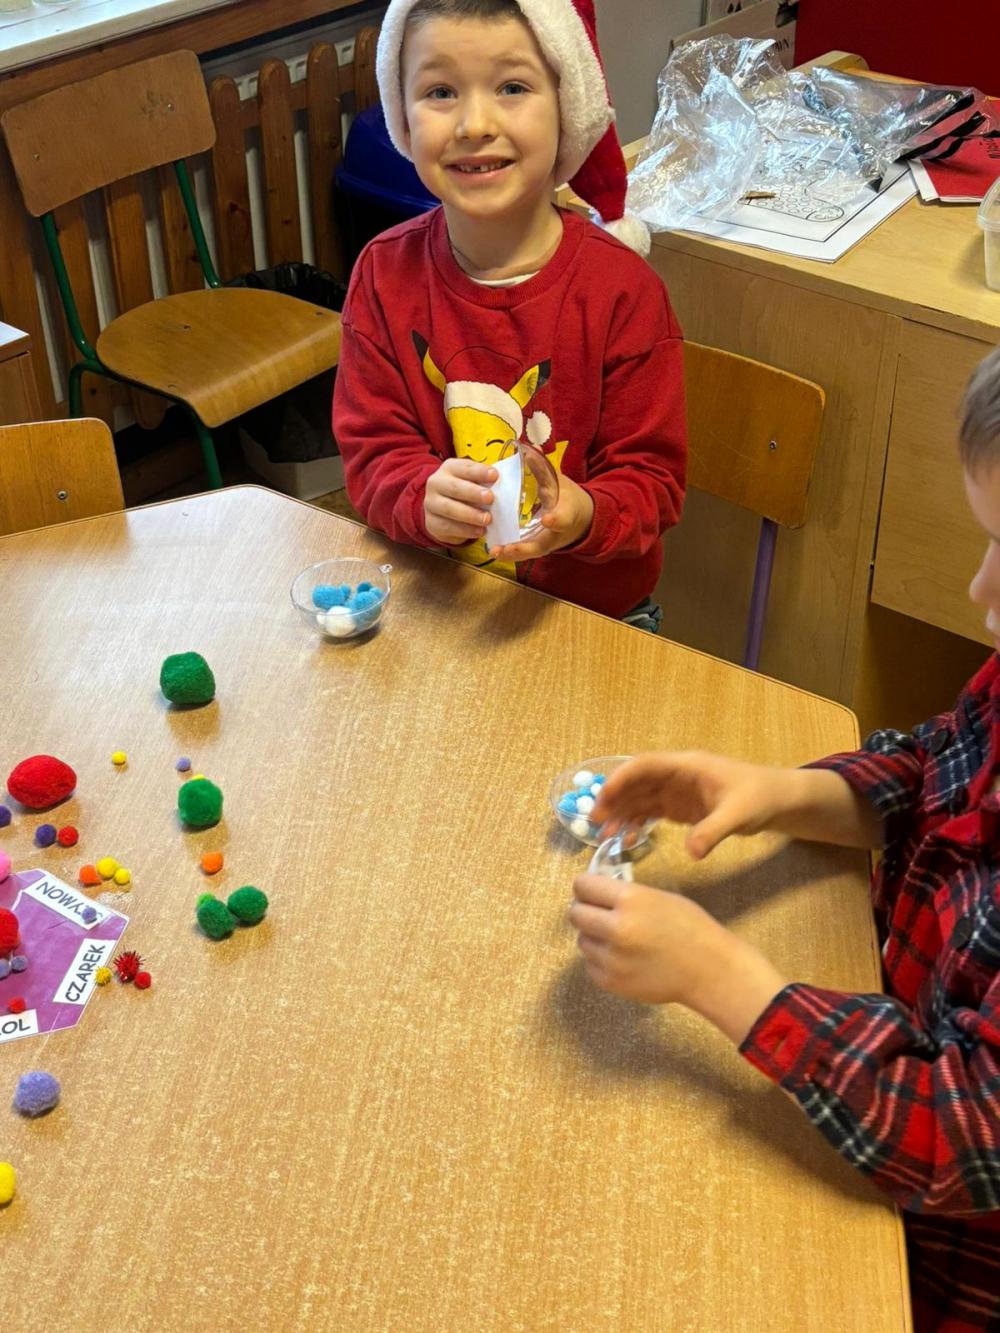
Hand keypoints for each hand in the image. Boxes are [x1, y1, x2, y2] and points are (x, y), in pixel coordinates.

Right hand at [424, 458, 495, 545]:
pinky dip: (465, 530)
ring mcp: (431, 504)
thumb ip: (485, 482)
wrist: (440, 508)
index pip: (464, 467)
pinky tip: (479, 531)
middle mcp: (436, 483)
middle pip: (454, 487)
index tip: (495, 475)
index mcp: (449, 468)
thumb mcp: (472, 481)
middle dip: (473, 493)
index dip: (479, 471)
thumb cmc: (464, 491)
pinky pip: (448, 527)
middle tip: (490, 498)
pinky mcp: (431, 522)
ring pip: (449, 509)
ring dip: (470, 515)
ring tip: (487, 519)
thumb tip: (505, 485)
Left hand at [488, 473, 593, 561]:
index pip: (563, 518)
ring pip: (529, 553)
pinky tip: (492, 550)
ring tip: (493, 551)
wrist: (581, 520)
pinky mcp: (538, 548)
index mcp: (566, 513)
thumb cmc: (568, 498)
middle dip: (522, 548)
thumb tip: (530, 448)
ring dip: (511, 554)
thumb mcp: (559, 481)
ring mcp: (547, 543)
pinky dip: (509, 553)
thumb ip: (543, 468)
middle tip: (505, 548)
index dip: (556, 519)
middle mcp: (557, 533)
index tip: (547, 518)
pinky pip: (524, 553)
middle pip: (541, 545)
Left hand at [570, 874, 784, 1041]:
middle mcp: (615, 928)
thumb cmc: (689, 927)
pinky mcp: (610, 982)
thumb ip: (624, 895)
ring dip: (594, 937)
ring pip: (582, 940)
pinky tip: (623, 958)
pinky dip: (601, 960)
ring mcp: (611, 958)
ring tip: (618, 939)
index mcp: (629, 900)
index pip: (582, 885)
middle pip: (575, 913)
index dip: (586, 887)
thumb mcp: (657, 897)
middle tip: (600, 914)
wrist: (708, 970)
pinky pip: (590, 964)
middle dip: (585, 910)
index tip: (592, 891)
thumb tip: (594, 894)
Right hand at [593, 751, 792, 859]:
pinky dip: (636, 823)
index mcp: (686, 766)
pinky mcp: (681, 807)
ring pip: (640, 798)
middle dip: (614, 799)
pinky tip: (626, 839)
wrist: (778, 800)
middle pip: (636, 782)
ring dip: (621, 813)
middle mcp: (676, 775)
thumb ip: (712, 832)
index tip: (603, 798)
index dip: (621, 778)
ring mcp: (677, 791)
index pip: (645, 765)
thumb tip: (691, 854)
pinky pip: (651, 812)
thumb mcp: (738, 814)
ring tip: (604, 835)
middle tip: (595, 822)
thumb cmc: (759, 797)